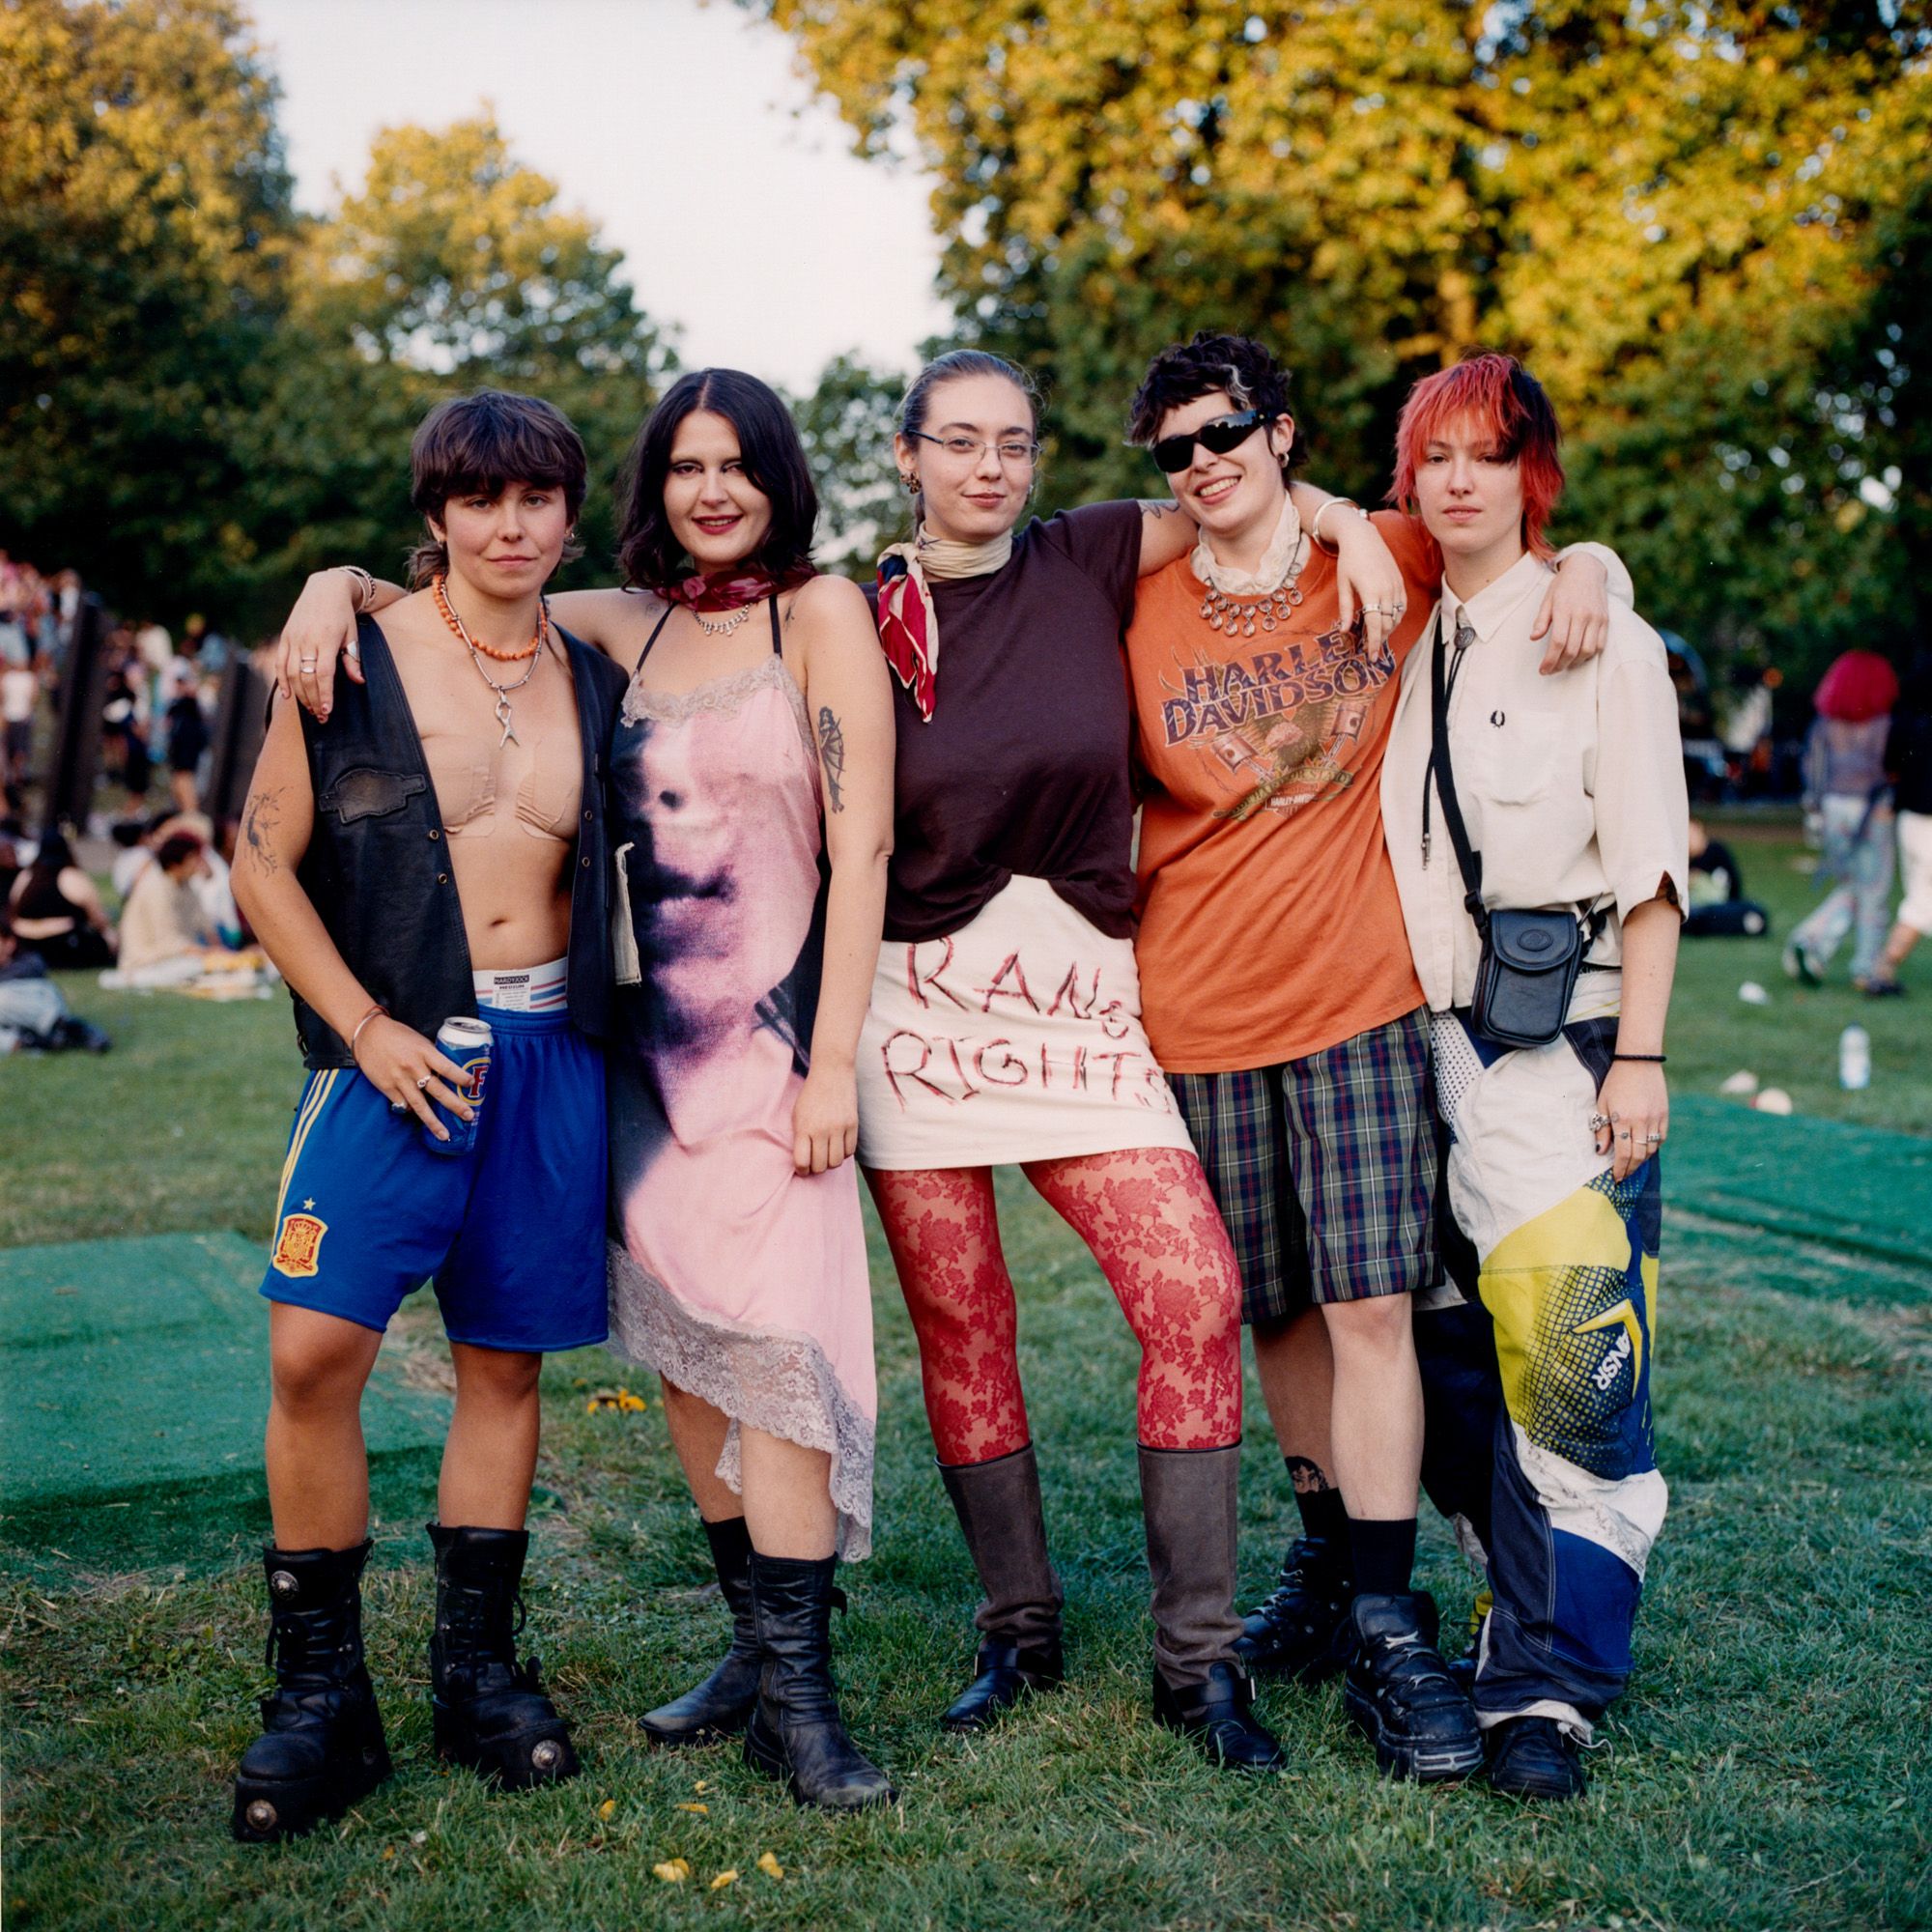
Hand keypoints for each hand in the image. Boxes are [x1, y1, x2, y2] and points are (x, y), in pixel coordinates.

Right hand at [274, 570, 367, 719]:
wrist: (325, 589)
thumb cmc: (343, 615)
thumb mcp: (353, 635)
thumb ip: (353, 659)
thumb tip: (358, 681)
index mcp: (326, 639)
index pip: (324, 673)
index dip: (324, 694)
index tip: (327, 711)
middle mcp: (307, 639)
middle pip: (306, 676)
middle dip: (313, 699)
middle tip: (320, 717)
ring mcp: (293, 638)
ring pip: (291, 672)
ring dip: (300, 694)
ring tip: (310, 709)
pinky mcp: (285, 636)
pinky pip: (280, 662)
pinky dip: (282, 680)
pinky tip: (288, 696)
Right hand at [353, 1016, 473, 1138]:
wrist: (368, 1035)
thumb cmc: (397, 1035)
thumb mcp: (419, 1041)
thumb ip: (432, 1056)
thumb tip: (448, 1073)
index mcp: (424, 1052)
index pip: (446, 1067)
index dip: (460, 1077)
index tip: (472, 1084)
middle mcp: (413, 1067)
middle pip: (437, 1090)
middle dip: (455, 1105)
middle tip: (469, 1116)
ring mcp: (399, 1079)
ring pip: (420, 1105)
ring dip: (433, 1122)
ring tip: (444, 1135)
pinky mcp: (387, 1087)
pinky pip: (403, 1104)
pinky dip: (411, 1110)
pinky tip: (419, 1115)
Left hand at [791, 1060, 858, 1175]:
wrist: (832, 1072)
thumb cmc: (811, 1095)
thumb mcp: (797, 1114)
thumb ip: (800, 1137)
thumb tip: (803, 1161)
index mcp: (804, 1127)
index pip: (802, 1162)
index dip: (802, 1170)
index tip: (802, 1168)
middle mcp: (822, 1130)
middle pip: (821, 1166)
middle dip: (816, 1168)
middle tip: (815, 1162)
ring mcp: (839, 1128)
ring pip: (837, 1162)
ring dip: (830, 1162)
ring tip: (827, 1154)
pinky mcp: (853, 1125)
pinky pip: (850, 1152)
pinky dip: (844, 1153)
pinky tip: (838, 1145)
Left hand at [1329, 513, 1406, 655]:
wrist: (1363, 537)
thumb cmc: (1348, 561)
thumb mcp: (1343, 584)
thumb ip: (1345, 608)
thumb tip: (1345, 631)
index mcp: (1371, 591)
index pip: (1375, 624)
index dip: (1374, 642)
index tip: (1372, 656)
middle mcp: (1387, 589)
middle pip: (1388, 623)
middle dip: (1381, 639)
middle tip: (1372, 651)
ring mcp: (1396, 585)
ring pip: (1397, 616)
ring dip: (1389, 629)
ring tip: (1378, 637)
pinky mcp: (1400, 581)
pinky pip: (1403, 605)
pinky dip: (1397, 617)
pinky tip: (1388, 622)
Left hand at [1531, 553, 1609, 673]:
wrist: (1587, 569)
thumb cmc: (1563, 586)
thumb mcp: (1547, 600)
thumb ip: (1541, 620)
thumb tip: (1533, 638)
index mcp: (1564, 610)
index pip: (1558, 642)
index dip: (1550, 660)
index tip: (1543, 670)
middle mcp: (1582, 615)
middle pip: (1572, 650)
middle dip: (1560, 665)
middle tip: (1551, 671)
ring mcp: (1596, 618)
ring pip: (1588, 650)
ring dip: (1575, 663)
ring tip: (1564, 665)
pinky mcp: (1605, 620)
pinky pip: (1600, 644)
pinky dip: (1589, 655)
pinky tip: (1578, 657)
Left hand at [1593, 1060, 1666, 1181]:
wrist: (1638, 1062)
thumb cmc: (1616, 1083)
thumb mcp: (1603, 1104)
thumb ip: (1602, 1128)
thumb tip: (1601, 1152)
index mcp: (1624, 1120)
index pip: (1624, 1153)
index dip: (1620, 1169)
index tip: (1616, 1178)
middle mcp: (1642, 1122)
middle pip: (1639, 1155)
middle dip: (1630, 1169)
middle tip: (1624, 1176)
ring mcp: (1655, 1119)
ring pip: (1651, 1149)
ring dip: (1642, 1160)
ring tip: (1632, 1164)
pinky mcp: (1665, 1115)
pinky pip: (1661, 1138)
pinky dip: (1653, 1147)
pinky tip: (1645, 1149)